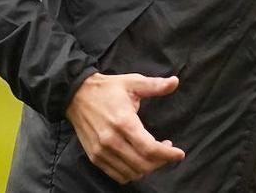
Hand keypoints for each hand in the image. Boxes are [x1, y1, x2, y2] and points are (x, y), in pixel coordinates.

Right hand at [66, 72, 185, 182]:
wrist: (76, 95)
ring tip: (153, 154)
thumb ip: (155, 85)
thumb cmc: (107, 88)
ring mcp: (101, 151)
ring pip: (132, 173)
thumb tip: (175, 81)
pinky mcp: (95, 157)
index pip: (150, 149)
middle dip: (161, 161)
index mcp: (124, 122)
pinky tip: (137, 160)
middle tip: (167, 149)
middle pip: (143, 164)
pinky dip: (132, 173)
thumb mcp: (132, 82)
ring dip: (147, 168)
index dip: (167, 155)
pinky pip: (118, 175)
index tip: (179, 153)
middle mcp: (111, 140)